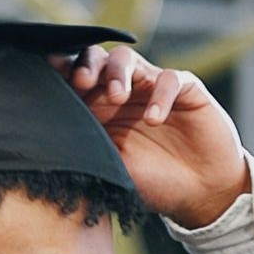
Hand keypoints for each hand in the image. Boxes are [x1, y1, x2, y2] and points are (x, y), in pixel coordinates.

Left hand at [64, 44, 252, 228]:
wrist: (202, 195)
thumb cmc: (156, 183)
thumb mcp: (114, 170)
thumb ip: (89, 147)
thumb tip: (52, 134)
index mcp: (100, 109)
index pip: (76, 78)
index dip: (64, 73)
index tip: (52, 80)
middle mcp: (125, 92)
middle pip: (97, 59)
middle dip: (87, 66)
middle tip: (82, 83)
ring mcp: (153, 88)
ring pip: (128, 58)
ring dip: (117, 73)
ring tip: (116, 97)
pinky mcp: (186, 90)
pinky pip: (169, 79)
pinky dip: (159, 95)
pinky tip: (154, 119)